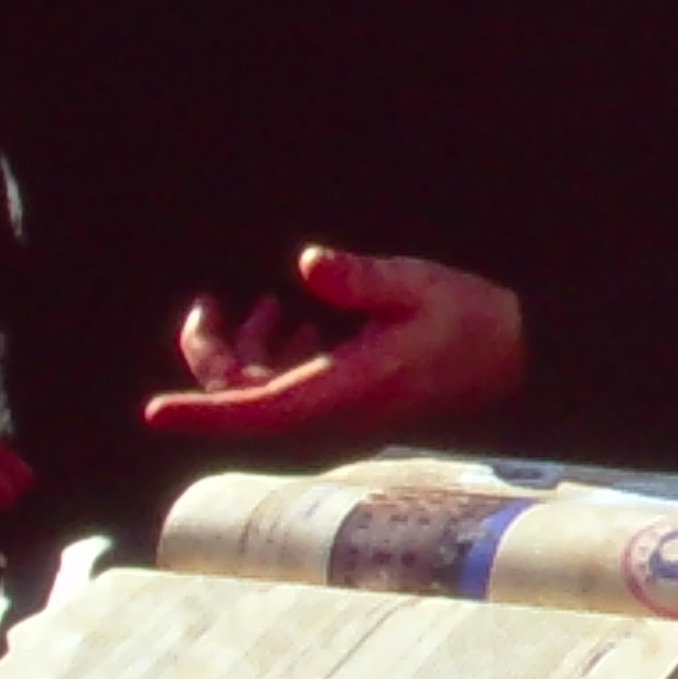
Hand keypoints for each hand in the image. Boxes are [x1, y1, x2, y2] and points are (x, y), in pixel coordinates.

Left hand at [137, 244, 528, 445]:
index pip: (259, 409)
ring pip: (265, 396)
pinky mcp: (351, 405)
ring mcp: (341, 413)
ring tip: (267, 306)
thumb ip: (362, 280)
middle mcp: (335, 413)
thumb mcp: (420, 288)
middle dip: (215, 356)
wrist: (522, 359)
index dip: (205, 410)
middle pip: (247, 402)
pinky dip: (279, 357)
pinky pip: (292, 391)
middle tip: (209, 306)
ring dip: (249, 352)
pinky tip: (304, 322)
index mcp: (346, 390)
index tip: (155, 410)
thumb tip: (309, 265)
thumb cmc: (475, 325)